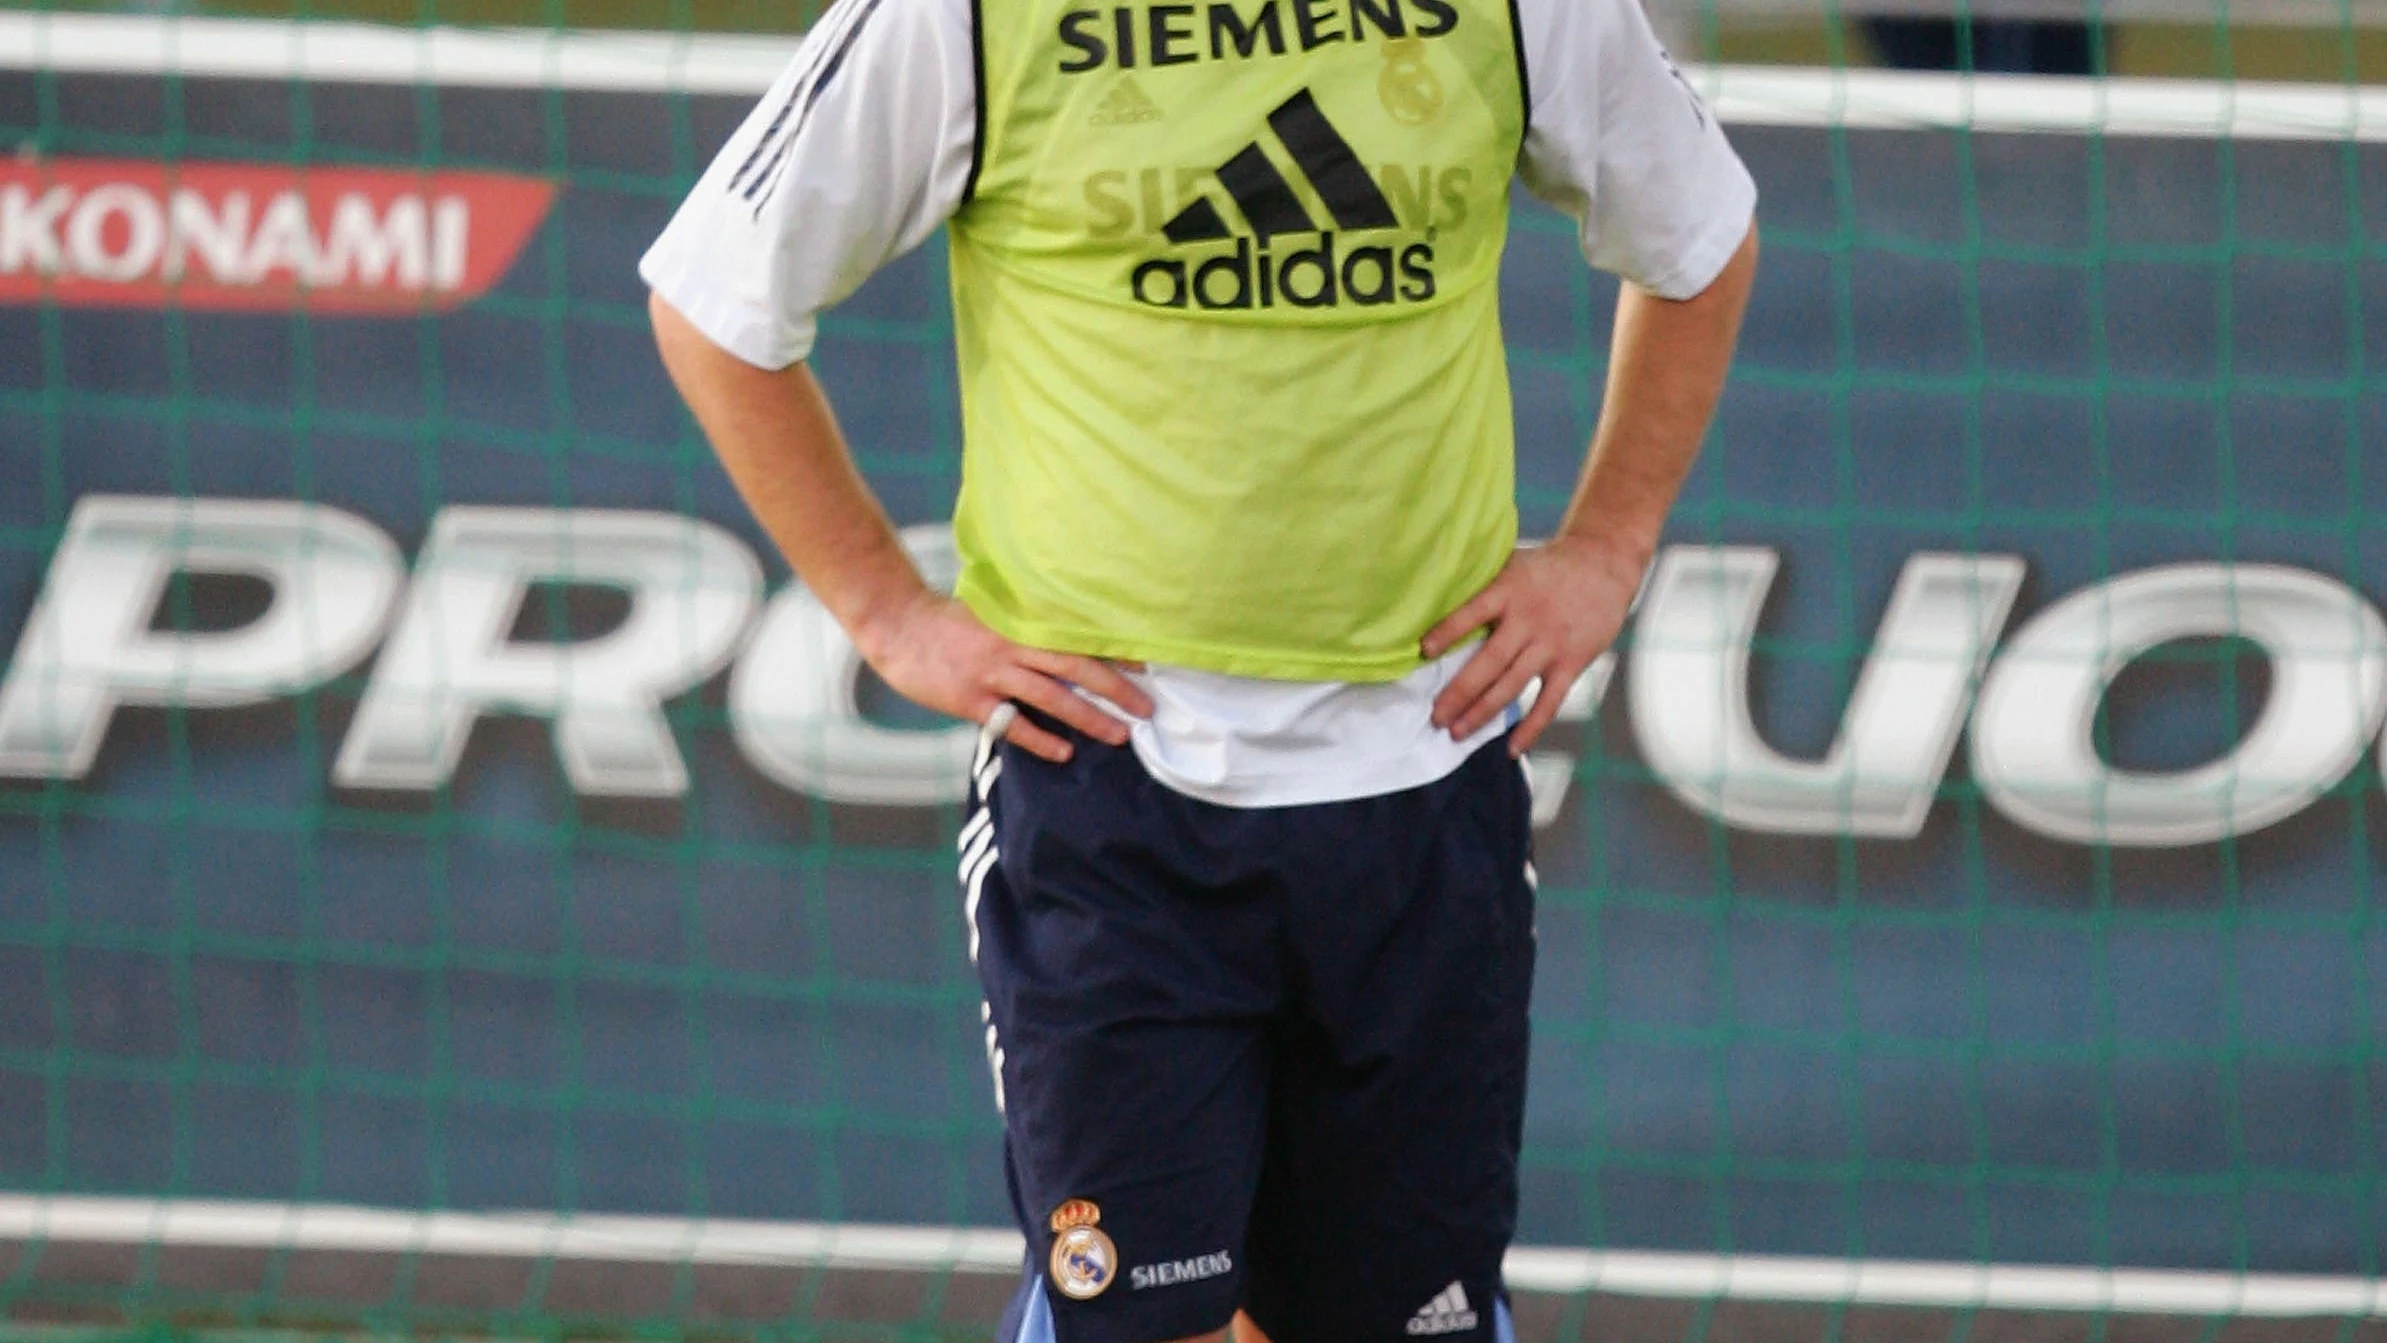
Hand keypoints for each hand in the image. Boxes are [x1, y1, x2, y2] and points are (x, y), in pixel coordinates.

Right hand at [857, 591, 1152, 763]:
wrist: (898, 626)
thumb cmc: (949, 622)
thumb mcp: (994, 613)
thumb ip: (1027, 627)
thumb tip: (1069, 641)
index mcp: (1023, 623)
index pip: (1078, 637)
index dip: (1115, 651)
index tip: (1149, 665)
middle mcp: (1013, 646)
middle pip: (1076, 667)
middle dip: (1116, 689)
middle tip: (1147, 708)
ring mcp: (992, 673)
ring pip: (1052, 697)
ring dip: (1089, 717)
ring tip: (1119, 734)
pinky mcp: (971, 699)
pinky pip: (1013, 724)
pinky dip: (1040, 738)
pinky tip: (1064, 752)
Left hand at [1421, 535, 1645, 755]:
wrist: (1603, 564)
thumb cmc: (1547, 567)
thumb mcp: (1513, 563)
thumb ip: (1483, 585)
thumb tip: (1434, 603)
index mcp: (1509, 590)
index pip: (1473, 612)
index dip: (1448, 632)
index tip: (1423, 652)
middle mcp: (1528, 619)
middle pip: (1489, 662)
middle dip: (1458, 693)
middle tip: (1434, 717)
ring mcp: (1551, 644)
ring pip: (1511, 686)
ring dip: (1482, 713)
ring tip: (1455, 733)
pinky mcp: (1571, 663)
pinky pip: (1549, 702)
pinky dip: (1531, 728)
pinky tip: (1512, 749)